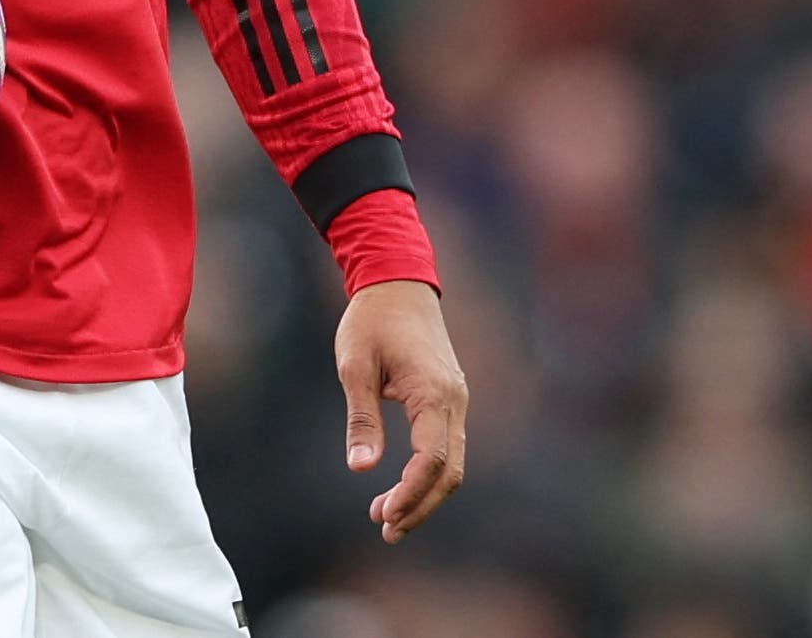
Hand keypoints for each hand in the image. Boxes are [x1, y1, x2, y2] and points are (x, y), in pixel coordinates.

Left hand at [335, 279, 467, 542]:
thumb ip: (361, 418)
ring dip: (424, 494)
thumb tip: (361, 467)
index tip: (383, 517)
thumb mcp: (355, 366)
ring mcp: (456, 400)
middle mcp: (454, 401)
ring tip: (387, 517)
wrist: (398, 282)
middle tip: (385, 529)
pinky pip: (447, 447)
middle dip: (420, 505)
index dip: (411, 494)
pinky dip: (428, 473)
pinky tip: (401, 487)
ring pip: (452, 463)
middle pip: (450, 472)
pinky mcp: (449, 399)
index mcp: (433, 393)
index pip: (432, 460)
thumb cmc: (372, 320)